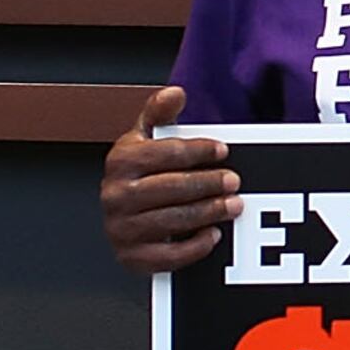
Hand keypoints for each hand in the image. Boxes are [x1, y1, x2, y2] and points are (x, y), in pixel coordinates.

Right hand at [102, 87, 238, 273]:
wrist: (124, 213)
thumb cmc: (142, 172)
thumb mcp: (146, 138)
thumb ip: (159, 113)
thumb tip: (176, 92)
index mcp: (120, 161)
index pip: (165, 153)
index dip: (197, 151)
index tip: (222, 150)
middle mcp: (115, 195)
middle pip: (171, 188)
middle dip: (208, 183)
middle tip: (234, 181)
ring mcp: (120, 228)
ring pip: (172, 220)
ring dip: (208, 213)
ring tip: (232, 205)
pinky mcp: (131, 257)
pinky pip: (167, 256)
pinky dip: (194, 246)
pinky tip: (212, 233)